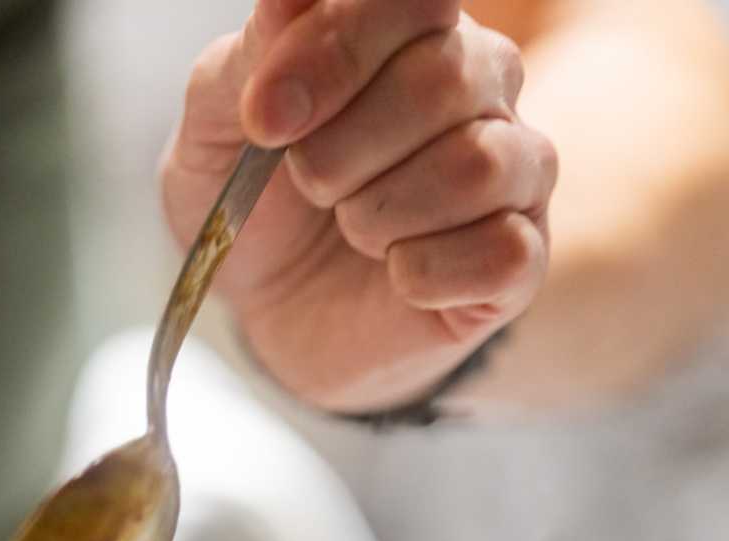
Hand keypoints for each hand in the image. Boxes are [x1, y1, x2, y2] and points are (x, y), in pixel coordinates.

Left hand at [161, 0, 557, 413]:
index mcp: (414, 26)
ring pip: (477, 168)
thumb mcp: (222, 124)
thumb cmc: (260, 204)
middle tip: (310, 186)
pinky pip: (502, 254)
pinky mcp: (520, 258)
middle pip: (445, 80)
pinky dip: (425, 274)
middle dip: (343, 151)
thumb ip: (253, 54)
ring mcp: (514, 170)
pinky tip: (396, 275)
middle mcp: (482, 83)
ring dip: (381, 215)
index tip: (266, 116)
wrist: (273, 312)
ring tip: (353, 228)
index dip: (336, 52)